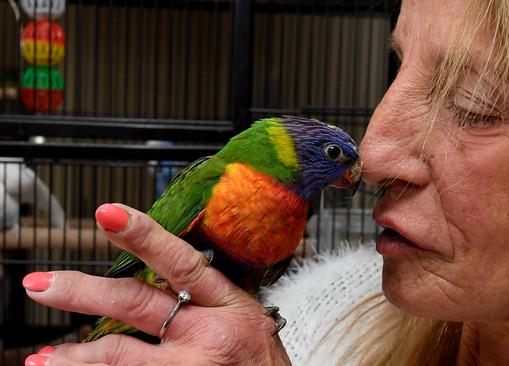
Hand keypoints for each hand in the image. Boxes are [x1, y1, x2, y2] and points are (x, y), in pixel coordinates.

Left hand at [23, 203, 290, 365]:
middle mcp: (211, 336)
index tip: (107, 214)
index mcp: (230, 305)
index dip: (142, 235)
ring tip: (43, 359)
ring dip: (73, 358)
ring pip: (118, 356)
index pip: (181, 261)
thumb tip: (151, 291)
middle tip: (41, 284)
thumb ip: (206, 304)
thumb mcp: (246, 323)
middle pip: (136, 304)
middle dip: (82, 292)